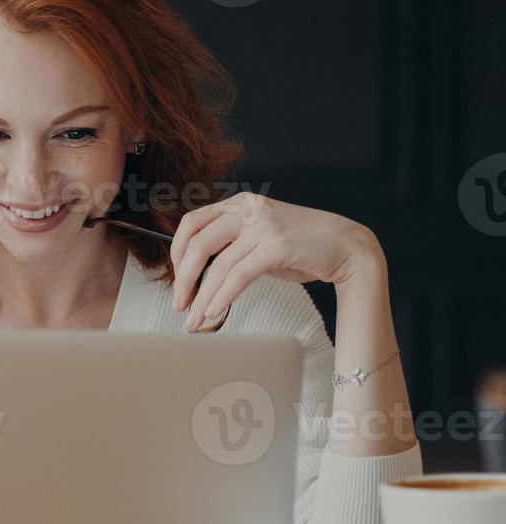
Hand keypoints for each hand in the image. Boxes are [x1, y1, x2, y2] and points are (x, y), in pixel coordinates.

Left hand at [170, 192, 381, 330]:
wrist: (346, 246)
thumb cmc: (300, 245)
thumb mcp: (259, 235)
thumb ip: (230, 244)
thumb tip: (195, 273)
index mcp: (238, 203)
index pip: (191, 223)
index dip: (176, 253)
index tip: (176, 278)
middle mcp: (248, 209)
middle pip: (198, 244)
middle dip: (183, 279)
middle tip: (178, 305)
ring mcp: (263, 226)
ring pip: (218, 265)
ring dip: (202, 297)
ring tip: (194, 319)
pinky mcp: (278, 246)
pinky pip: (240, 275)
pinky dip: (223, 296)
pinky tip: (214, 312)